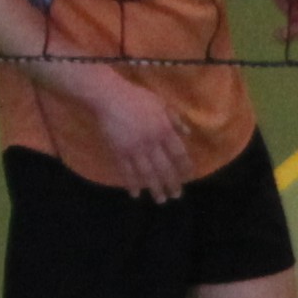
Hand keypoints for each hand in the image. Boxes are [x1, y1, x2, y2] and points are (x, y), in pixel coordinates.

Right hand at [84, 67, 192, 201]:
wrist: (108, 97)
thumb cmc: (136, 98)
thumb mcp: (162, 104)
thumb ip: (175, 120)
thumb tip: (188, 134)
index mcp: (164, 130)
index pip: (179, 154)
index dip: (184, 167)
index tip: (189, 177)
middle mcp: (152, 142)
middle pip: (164, 168)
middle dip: (172, 183)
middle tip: (176, 195)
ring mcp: (134, 148)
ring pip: (147, 173)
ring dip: (154, 188)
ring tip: (160, 200)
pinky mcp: (118, 151)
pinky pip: (126, 171)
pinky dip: (131, 183)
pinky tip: (136, 194)